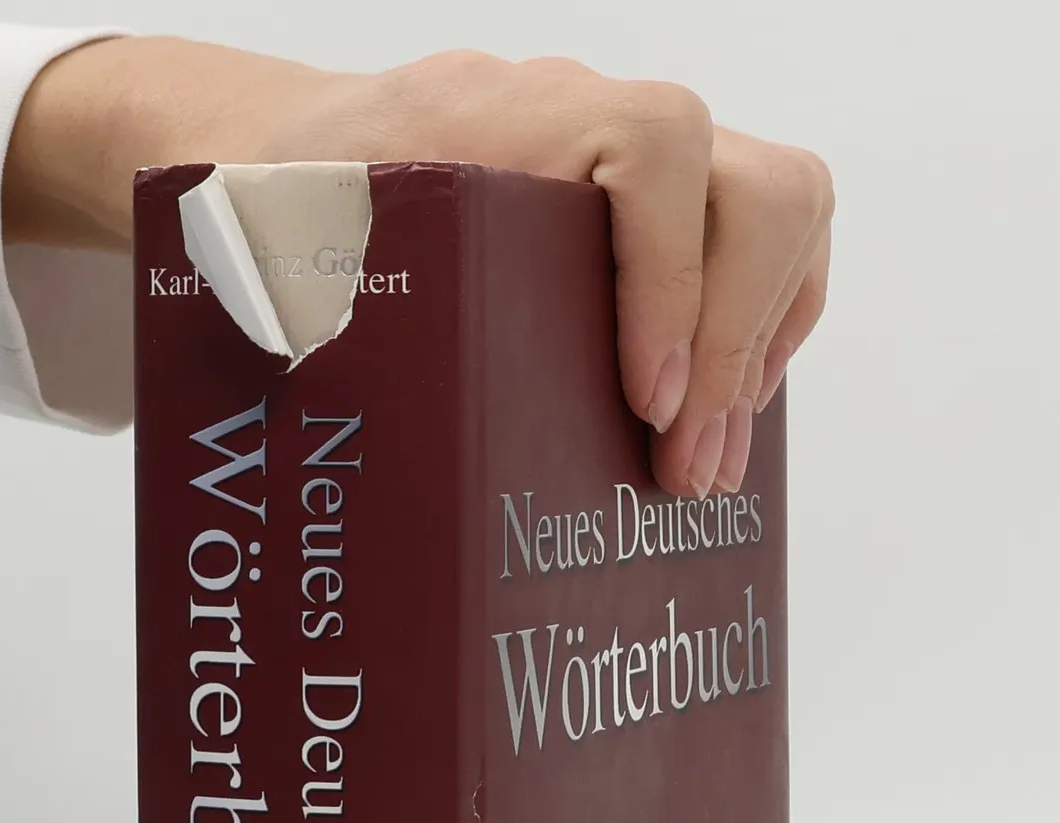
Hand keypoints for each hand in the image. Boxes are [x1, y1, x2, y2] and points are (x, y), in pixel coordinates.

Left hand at [4, 39, 832, 497]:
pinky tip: (717, 415)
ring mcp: (634, 160)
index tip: (649, 400)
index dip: (672, 276)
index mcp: (504, 112)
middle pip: (754, 186)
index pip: (654, 147)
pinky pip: (763, 239)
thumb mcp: (281, 247)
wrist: (292, 159)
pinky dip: (765, 327)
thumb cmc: (284, 213)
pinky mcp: (658, 213)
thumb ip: (315, 299)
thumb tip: (343, 441)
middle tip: (686, 473)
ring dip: (762, 343)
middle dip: (737, 342)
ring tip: (705, 466)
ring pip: (777, 209)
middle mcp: (590, 117)